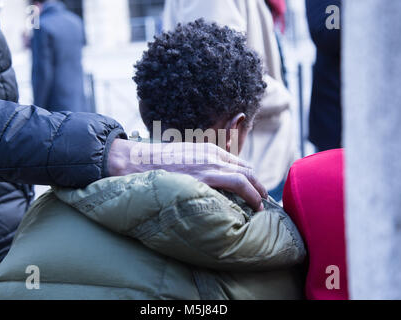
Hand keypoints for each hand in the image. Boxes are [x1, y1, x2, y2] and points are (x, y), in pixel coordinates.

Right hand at [107, 139, 267, 210]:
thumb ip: (197, 168)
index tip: (255, 189)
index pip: (237, 163)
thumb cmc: (156, 164)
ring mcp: (210, 163)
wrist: (137, 162)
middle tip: (263, 199)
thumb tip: (204, 184)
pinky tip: (255, 206)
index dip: (249, 177)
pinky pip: (238, 183)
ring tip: (262, 205)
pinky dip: (251, 194)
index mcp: (208, 150)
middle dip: (258, 184)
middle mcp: (213, 154)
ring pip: (246, 176)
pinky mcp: (205, 175)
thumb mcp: (182, 159)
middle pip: (246, 168)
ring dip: (258, 191)